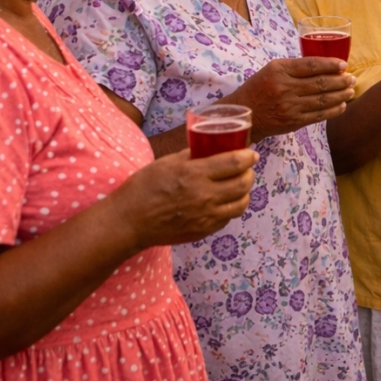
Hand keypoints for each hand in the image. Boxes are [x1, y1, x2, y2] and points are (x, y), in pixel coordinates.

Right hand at [110, 148, 256, 249]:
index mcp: (195, 174)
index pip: (235, 163)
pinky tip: (224, 202)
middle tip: (246, 168)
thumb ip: (193, 156)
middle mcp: (205, 196)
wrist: (129, 221)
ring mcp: (206, 217)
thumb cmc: (144, 187)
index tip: (251, 154)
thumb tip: (212, 149)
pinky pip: (227, 219)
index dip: (248, 157)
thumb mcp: (168, 162)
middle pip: (243, 184)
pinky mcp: (203, 231)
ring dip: (244, 193)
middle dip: (249, 173)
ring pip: (240, 204)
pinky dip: (230, 208)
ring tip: (239, 186)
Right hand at [243, 57, 356, 139]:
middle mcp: (285, 88)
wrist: (244, 113)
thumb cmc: (259, 88)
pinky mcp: (293, 122)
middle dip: (340, 80)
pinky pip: (318, 116)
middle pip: (320, 83)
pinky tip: (342, 105)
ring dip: (340, 95)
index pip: (311, 65)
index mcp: (279, 70)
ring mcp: (290, 106)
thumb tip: (325, 66)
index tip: (343, 65)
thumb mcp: (272, 69)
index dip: (330, 64)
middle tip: (351, 78)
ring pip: (322, 100)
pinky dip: (333, 110)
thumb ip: (295, 67)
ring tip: (350, 91)